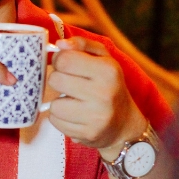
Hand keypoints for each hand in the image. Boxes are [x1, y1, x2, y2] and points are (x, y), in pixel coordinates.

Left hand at [47, 37, 146, 156]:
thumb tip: (59, 44)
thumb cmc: (109, 85)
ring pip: (53, 105)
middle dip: (58, 80)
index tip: (66, 64)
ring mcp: (96, 116)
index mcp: (108, 70)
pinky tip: (74, 115)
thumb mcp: (103, 58)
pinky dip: (60, 118)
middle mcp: (104, 93)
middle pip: (55, 80)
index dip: (60, 60)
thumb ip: (81, 44)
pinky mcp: (88, 134)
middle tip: (70, 83)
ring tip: (73, 101)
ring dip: (59, 102)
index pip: (64, 59)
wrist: (124, 124)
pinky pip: (56, 121)